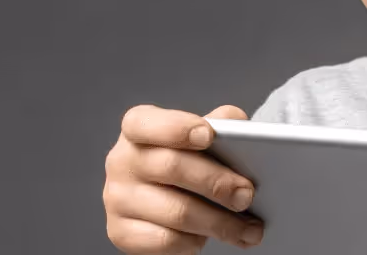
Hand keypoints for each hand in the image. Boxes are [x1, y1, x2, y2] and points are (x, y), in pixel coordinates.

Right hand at [104, 104, 263, 252]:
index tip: (209, 135)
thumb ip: (221, 124)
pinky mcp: (121, 233)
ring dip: (220, 223)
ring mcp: (117, 199)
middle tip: (246, 194)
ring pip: (176, 212)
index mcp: (137, 128)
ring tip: (248, 228)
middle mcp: (122, 161)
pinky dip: (194, 242)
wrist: (167, 201)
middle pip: (172, 168)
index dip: (177, 128)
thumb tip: (238, 125)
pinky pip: (166, 241)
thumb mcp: (202, 136)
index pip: (146, 123)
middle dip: (216, 183)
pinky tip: (210, 238)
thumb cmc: (188, 161)